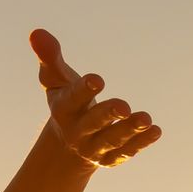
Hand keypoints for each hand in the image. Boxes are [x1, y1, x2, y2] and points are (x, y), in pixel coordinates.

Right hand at [31, 28, 162, 168]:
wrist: (68, 144)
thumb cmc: (66, 99)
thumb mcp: (56, 79)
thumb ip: (50, 57)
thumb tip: (37, 33)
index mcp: (63, 109)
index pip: (73, 99)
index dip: (84, 90)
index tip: (97, 80)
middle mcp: (77, 131)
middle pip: (93, 123)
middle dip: (108, 115)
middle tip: (124, 106)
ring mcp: (94, 147)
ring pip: (113, 140)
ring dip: (129, 130)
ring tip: (146, 119)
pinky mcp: (110, 158)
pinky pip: (126, 151)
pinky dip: (141, 142)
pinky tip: (155, 131)